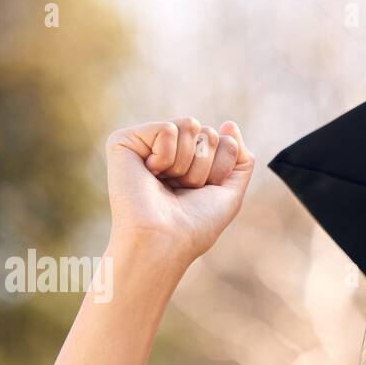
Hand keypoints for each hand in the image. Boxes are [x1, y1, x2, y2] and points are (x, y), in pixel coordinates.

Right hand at [105, 117, 253, 264]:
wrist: (165, 239)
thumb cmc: (195, 224)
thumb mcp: (230, 193)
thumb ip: (240, 159)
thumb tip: (229, 125)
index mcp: (191, 163)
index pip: (225, 142)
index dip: (222, 169)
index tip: (203, 192)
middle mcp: (169, 152)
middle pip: (209, 133)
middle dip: (204, 165)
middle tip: (183, 189)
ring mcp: (147, 145)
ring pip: (190, 125)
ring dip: (187, 162)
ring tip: (167, 182)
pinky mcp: (125, 140)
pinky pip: (168, 128)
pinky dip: (166, 155)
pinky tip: (150, 172)